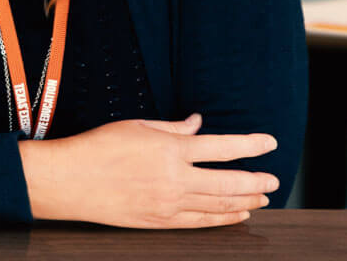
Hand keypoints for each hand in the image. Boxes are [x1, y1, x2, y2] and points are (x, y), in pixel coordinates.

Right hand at [19, 114, 279, 228]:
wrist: (73, 180)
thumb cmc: (100, 146)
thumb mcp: (137, 126)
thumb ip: (173, 127)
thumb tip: (198, 123)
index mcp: (170, 148)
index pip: (221, 146)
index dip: (249, 145)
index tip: (269, 143)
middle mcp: (175, 178)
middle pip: (228, 182)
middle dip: (256, 180)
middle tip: (273, 179)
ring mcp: (169, 203)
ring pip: (218, 205)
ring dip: (245, 201)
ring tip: (262, 198)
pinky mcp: (160, 221)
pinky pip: (201, 223)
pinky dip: (223, 219)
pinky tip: (237, 215)